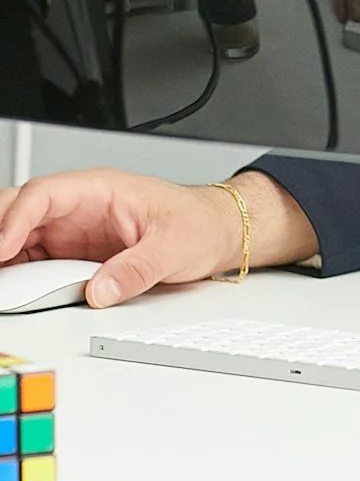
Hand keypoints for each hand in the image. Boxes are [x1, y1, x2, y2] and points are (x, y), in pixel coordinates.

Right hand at [0, 168, 317, 307]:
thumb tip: (100, 291)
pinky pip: (32, 259)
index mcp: (101, 189)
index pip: (44, 194)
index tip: (3, 248)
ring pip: (19, 235)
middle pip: (20, 209)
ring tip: (2, 284)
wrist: (216, 231)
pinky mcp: (72, 254)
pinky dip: (15, 272)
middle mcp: (80, 206)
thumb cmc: (198, 224)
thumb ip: (137, 269)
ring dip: (4, 254)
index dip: (16, 220)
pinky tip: (10, 286)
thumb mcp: (174, 247)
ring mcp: (72, 230)